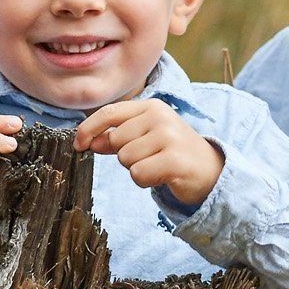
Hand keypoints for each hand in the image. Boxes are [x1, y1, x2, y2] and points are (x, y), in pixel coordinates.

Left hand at [74, 98, 221, 207]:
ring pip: (126, 160)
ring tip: (158, 166)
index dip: (88, 129)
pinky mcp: (175, 159)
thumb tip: (89, 141)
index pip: (110, 112)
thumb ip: (117, 137)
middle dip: (124, 156)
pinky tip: (163, 176)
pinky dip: (146, 181)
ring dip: (137, 170)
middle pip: (115, 141)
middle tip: (149, 158)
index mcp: (151, 106)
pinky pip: (138, 174)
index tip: (78, 144)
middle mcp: (160, 117)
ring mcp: (169, 137)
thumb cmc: (172, 153)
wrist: (211, 171)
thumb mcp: (144, 138)